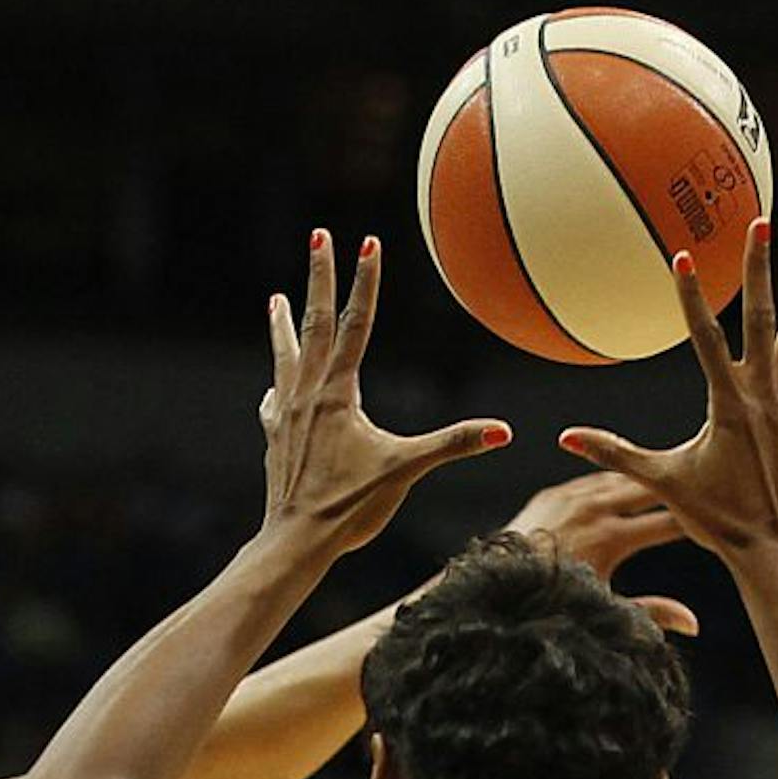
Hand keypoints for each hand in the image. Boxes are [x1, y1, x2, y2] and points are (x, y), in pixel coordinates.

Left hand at [261, 229, 509, 554]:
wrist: (294, 542)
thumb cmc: (349, 508)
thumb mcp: (406, 470)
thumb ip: (453, 444)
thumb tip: (504, 432)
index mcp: (339, 393)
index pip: (357, 323)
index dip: (365, 281)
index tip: (367, 242)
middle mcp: (307, 394)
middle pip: (315, 323)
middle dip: (318, 277)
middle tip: (317, 236)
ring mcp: (285, 415)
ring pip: (286, 356)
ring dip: (284, 325)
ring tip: (275, 299)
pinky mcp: (275, 438)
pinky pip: (273, 400)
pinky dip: (277, 384)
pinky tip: (272, 387)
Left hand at [504, 472, 699, 635]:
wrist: (494, 587)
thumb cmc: (551, 604)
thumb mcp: (602, 611)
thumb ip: (650, 614)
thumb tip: (694, 624)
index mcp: (612, 538)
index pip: (669, 522)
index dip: (696, 519)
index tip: (719, 518)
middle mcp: (593, 510)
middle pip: (649, 489)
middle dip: (676, 488)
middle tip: (703, 485)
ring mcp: (570, 498)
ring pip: (621, 479)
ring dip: (646, 480)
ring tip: (674, 478)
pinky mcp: (551, 495)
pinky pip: (592, 479)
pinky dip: (614, 481)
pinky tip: (629, 482)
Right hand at [558, 219, 777, 560]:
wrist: (770, 546)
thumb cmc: (714, 517)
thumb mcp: (660, 481)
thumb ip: (613, 454)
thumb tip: (565, 438)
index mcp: (727, 405)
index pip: (705, 338)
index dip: (692, 296)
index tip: (685, 254)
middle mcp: (762, 395)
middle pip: (762, 318)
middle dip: (763, 268)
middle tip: (764, 223)